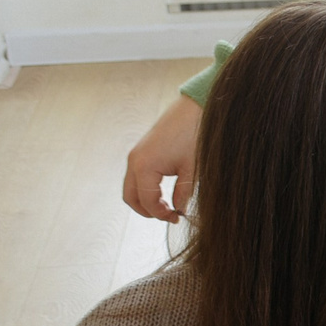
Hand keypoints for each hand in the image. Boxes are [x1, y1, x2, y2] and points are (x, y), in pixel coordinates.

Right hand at [124, 95, 203, 222]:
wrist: (194, 108)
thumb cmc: (194, 135)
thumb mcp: (191, 169)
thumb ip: (183, 194)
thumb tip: (179, 210)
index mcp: (144, 167)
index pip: (147, 202)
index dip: (161, 214)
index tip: (176, 218)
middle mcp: (134, 161)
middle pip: (131, 197)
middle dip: (147, 211)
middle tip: (168, 215)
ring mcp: (135, 154)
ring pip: (131, 187)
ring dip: (145, 199)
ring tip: (167, 205)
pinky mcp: (141, 150)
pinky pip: (136, 175)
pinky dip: (145, 187)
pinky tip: (164, 190)